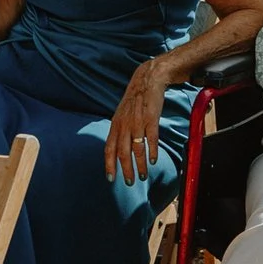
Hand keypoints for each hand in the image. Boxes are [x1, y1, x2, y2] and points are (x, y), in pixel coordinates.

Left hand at [104, 59, 170, 184]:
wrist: (147, 80)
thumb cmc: (135, 100)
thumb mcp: (122, 115)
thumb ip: (120, 131)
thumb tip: (118, 150)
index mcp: (115, 125)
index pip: (109, 149)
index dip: (109, 164)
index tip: (110, 179)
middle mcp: (124, 125)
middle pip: (122, 153)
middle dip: (125, 170)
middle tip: (129, 183)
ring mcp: (137, 122)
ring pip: (137, 149)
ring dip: (140, 165)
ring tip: (143, 175)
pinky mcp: (151, 119)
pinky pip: (151, 139)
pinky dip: (152, 151)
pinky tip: (153, 160)